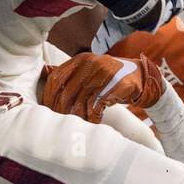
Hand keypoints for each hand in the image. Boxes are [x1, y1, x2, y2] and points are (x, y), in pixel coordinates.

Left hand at [42, 53, 165, 122]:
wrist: (139, 76)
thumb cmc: (108, 76)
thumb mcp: (89, 68)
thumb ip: (70, 72)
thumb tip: (45, 72)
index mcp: (80, 59)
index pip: (57, 77)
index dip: (48, 95)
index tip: (47, 109)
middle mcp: (91, 64)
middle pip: (67, 92)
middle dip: (62, 110)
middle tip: (61, 121)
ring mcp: (104, 73)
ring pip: (82, 101)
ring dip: (78, 117)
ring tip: (78, 124)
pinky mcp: (116, 84)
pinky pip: (97, 105)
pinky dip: (93, 117)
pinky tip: (93, 121)